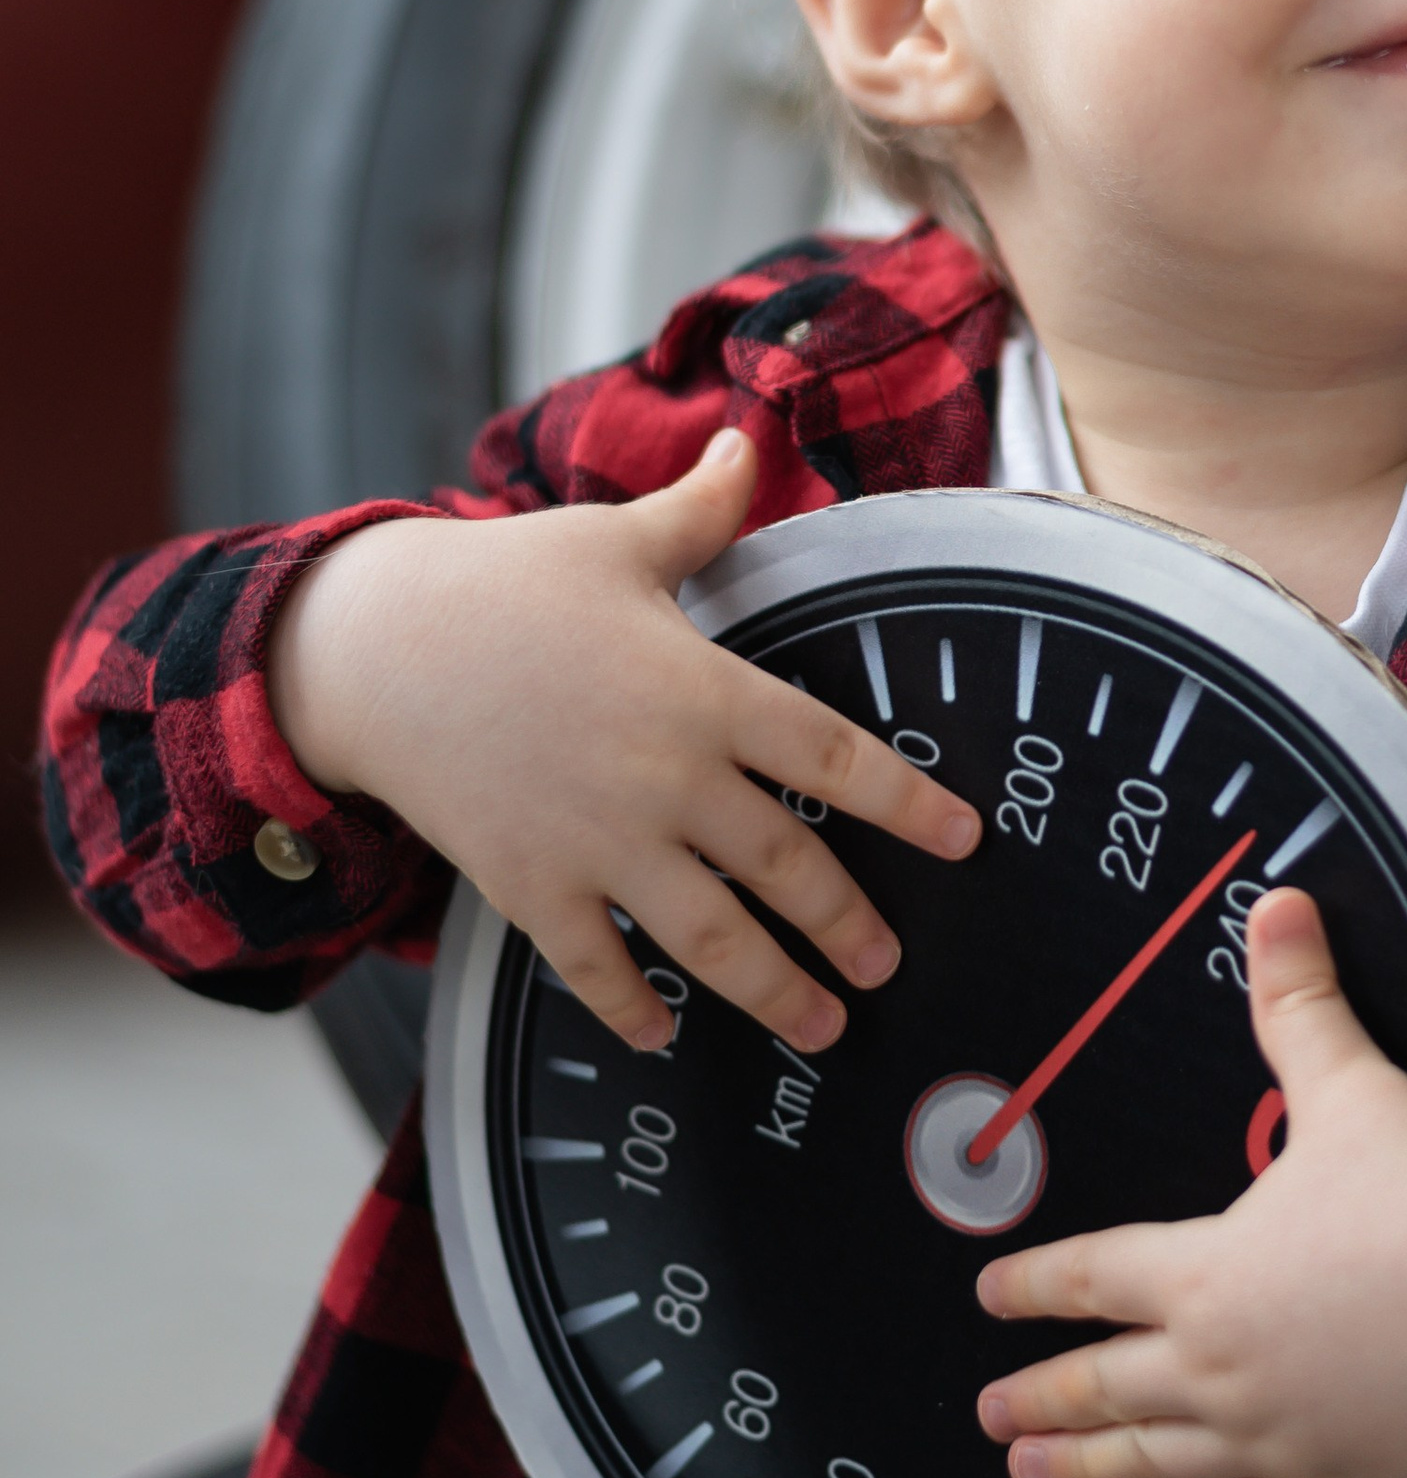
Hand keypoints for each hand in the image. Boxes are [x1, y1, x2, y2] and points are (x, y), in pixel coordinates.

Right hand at [267, 427, 977, 1055]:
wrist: (370, 647)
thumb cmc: (503, 585)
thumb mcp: (615, 539)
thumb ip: (702, 510)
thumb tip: (748, 442)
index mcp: (701, 690)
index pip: (832, 759)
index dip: (908, 804)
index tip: (964, 840)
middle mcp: (663, 776)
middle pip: (786, 868)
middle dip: (849, 926)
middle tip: (889, 968)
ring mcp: (597, 841)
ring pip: (709, 939)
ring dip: (774, 992)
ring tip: (822, 1027)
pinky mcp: (530, 886)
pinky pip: (596, 968)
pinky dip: (632, 1009)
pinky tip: (663, 1035)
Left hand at [973, 888, 1406, 1477]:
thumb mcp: (1352, 1086)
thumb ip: (1300, 1003)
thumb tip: (1276, 905)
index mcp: (1205, 1270)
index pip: (1094, 1275)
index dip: (1037, 1285)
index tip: (993, 1299)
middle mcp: (1217, 1363)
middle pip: (1104, 1384)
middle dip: (1040, 1396)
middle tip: (989, 1413)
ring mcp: (1270, 1435)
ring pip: (1153, 1461)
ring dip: (1086, 1470)